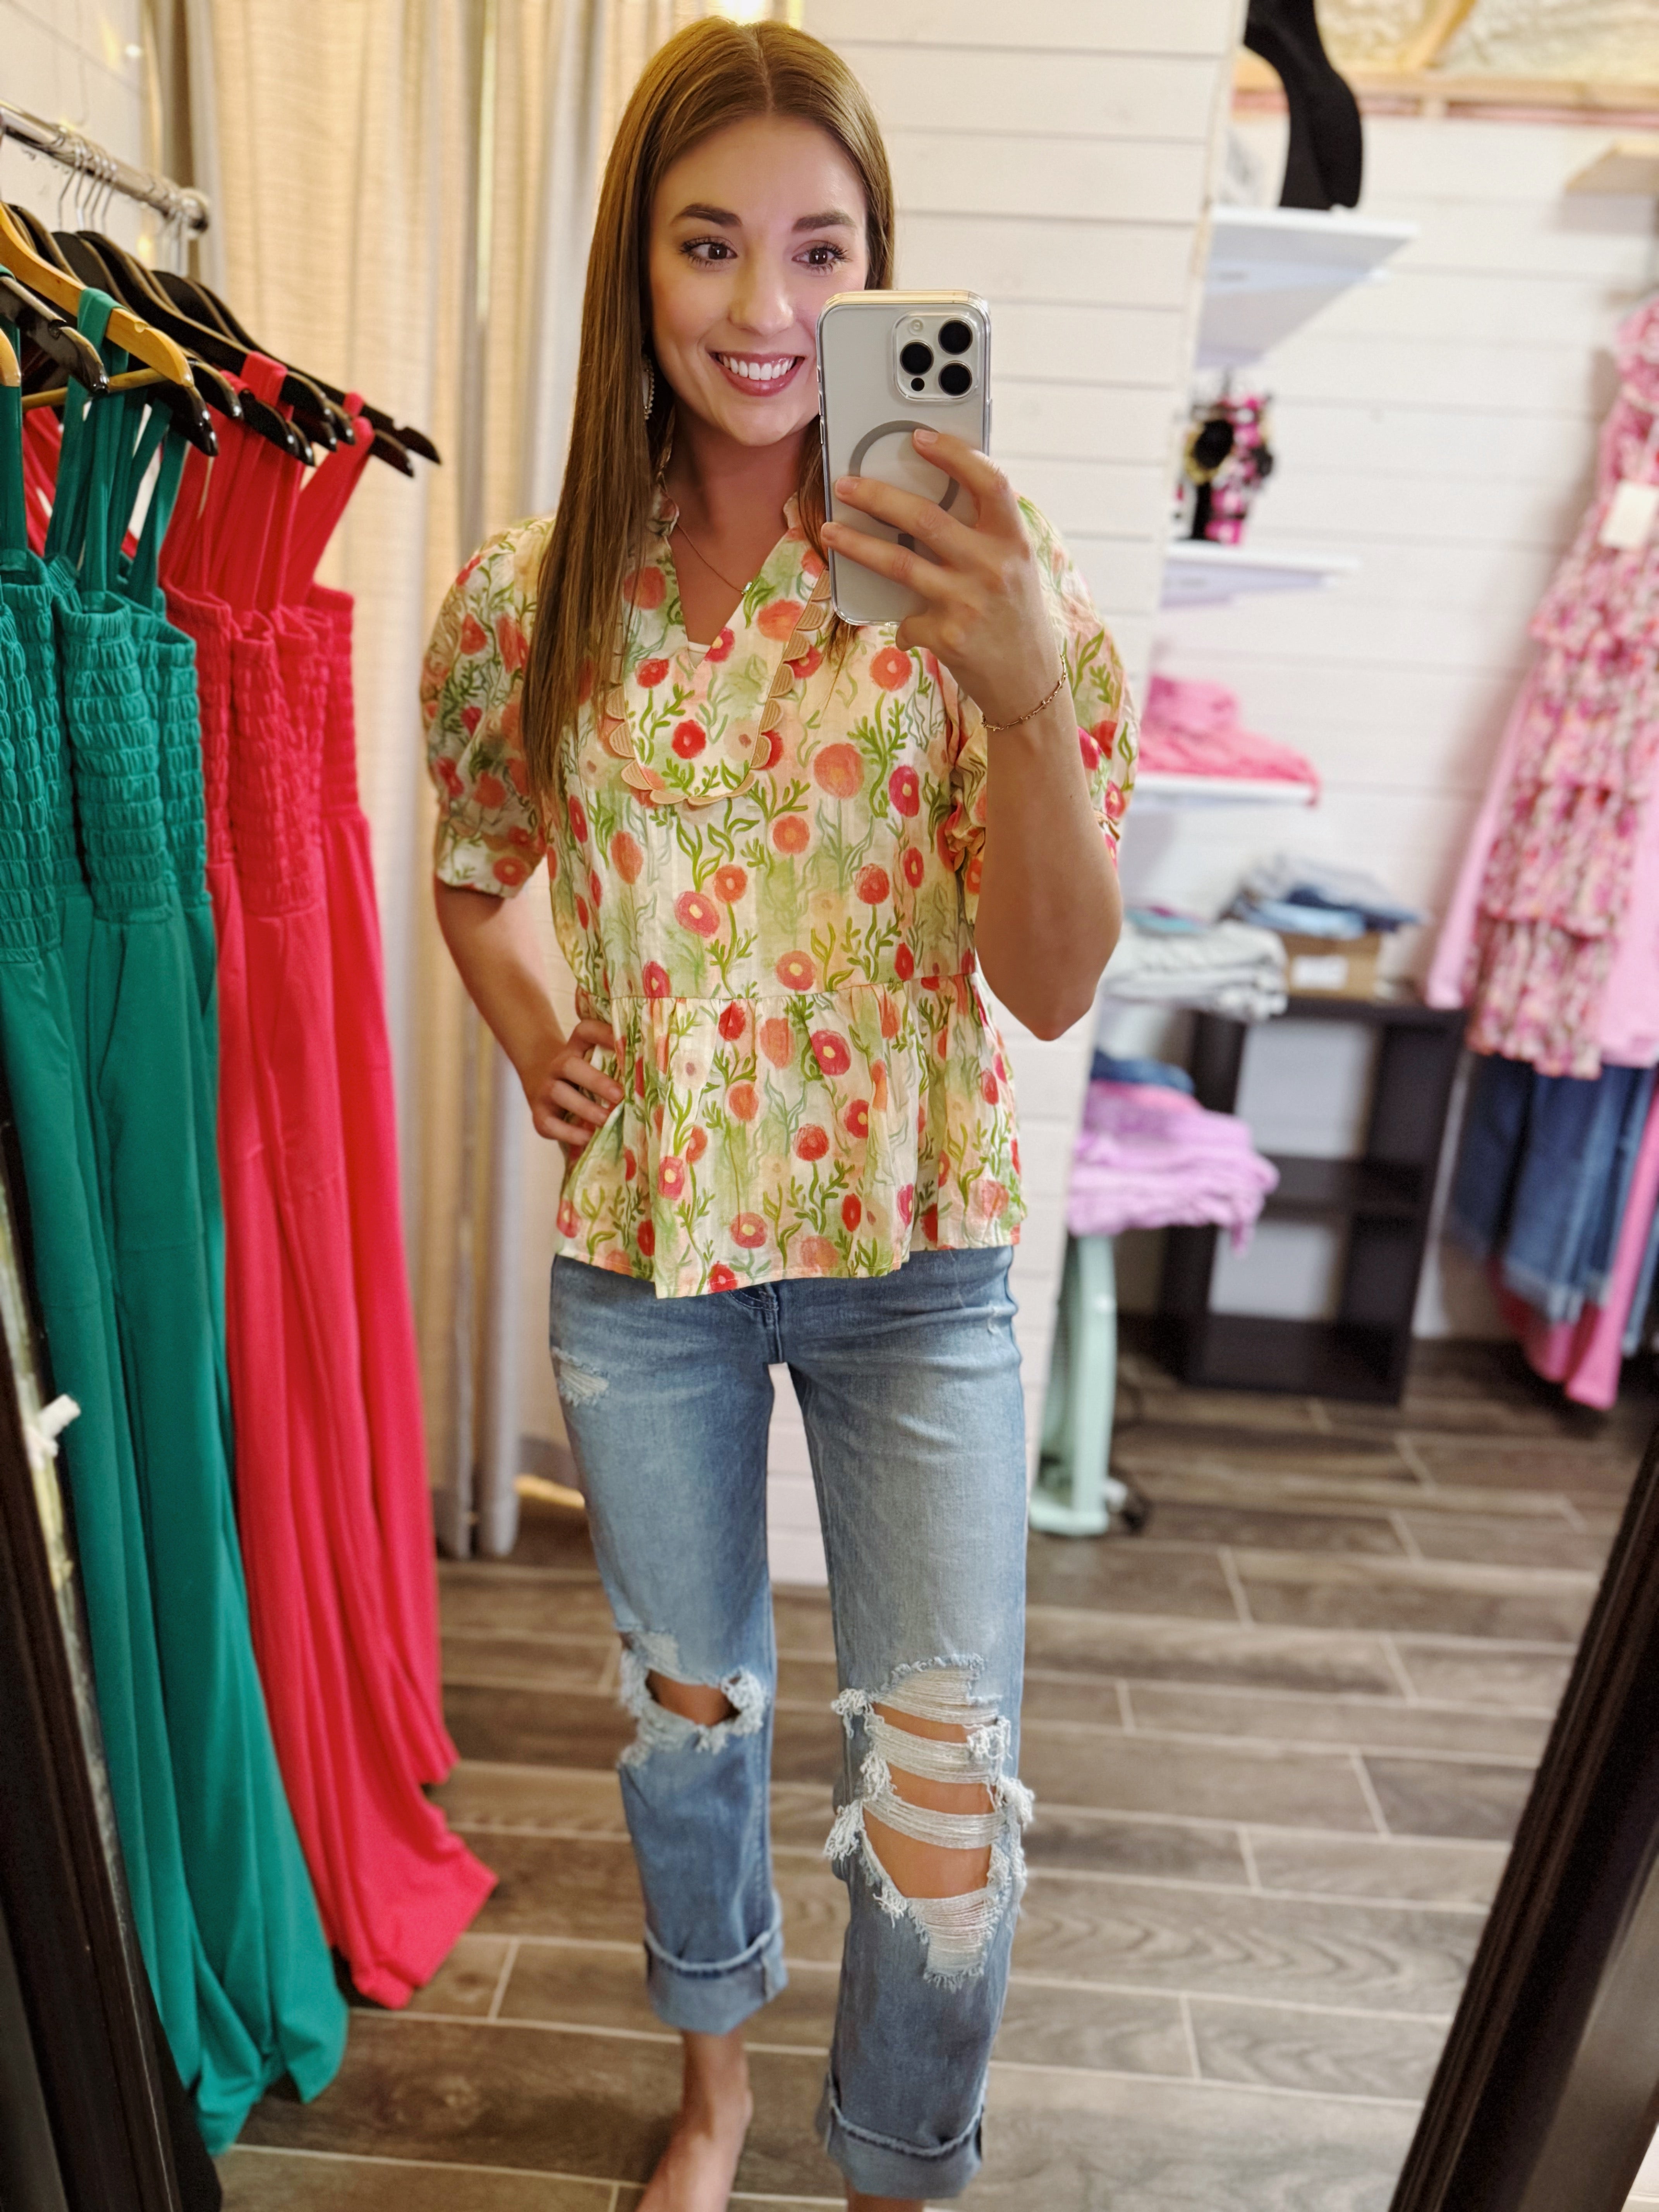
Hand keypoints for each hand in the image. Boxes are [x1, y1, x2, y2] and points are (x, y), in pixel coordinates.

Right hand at [521, 1018, 623, 1148]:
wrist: (545, 1090)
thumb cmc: (584, 1080)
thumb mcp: (598, 1066)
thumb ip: (619, 1066)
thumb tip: (661, 1077)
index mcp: (576, 1048)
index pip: (585, 1031)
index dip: (603, 1034)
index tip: (626, 1043)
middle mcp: (558, 1065)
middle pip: (570, 1065)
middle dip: (596, 1081)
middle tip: (619, 1096)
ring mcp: (546, 1089)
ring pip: (558, 1093)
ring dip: (585, 1108)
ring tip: (607, 1120)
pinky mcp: (539, 1114)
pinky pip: (548, 1122)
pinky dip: (568, 1132)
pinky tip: (588, 1137)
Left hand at [822, 429, 1064, 726]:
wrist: (1029, 684)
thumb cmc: (1015, 619)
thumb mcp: (1014, 569)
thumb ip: (983, 537)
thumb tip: (921, 505)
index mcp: (1014, 541)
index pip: (989, 482)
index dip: (954, 454)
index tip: (920, 437)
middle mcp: (993, 567)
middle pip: (926, 518)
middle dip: (878, 496)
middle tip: (845, 485)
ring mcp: (969, 602)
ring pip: (899, 564)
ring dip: (857, 545)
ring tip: (830, 531)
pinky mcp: (948, 637)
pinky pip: (906, 618)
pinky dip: (904, 622)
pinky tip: (911, 627)